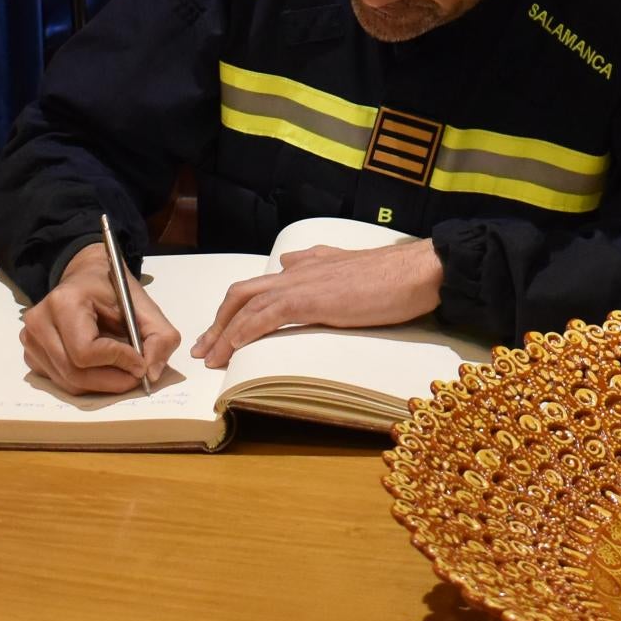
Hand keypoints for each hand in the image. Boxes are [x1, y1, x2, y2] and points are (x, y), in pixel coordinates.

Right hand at [23, 244, 181, 395]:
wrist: (86, 277)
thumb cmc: (113, 290)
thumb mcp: (145, 305)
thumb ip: (160, 336)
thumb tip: (152, 374)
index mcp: (64, 302)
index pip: (86, 351)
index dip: (117, 361)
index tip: (140, 362)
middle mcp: (39, 321)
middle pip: (75, 373)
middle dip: (112, 380)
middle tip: (136, 376)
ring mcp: (30, 339)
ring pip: (68, 382)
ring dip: (101, 384)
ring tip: (121, 370)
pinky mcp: (31, 354)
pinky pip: (60, 382)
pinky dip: (86, 383)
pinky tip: (100, 367)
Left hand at [193, 238, 443, 368]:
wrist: (416, 271)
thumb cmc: (393, 276)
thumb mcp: (347, 267)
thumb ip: (318, 263)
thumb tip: (289, 261)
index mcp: (306, 266)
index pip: (259, 286)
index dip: (234, 311)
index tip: (221, 335)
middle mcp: (297, 270)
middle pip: (242, 293)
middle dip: (218, 323)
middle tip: (204, 351)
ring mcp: (302, 283)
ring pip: (247, 304)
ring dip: (224, 333)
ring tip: (211, 358)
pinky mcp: (310, 299)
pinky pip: (266, 314)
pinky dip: (245, 330)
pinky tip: (234, 347)